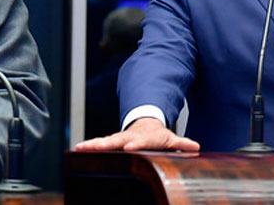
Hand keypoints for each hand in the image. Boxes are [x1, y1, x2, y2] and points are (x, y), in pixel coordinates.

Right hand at [74, 117, 200, 152]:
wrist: (145, 124)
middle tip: (96, 147)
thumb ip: (181, 143)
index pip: (140, 141)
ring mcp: (119, 138)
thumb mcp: (170, 138)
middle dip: (107, 144)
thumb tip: (195, 146)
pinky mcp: (111, 141)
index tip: (128, 147)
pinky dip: (89, 145)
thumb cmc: (157, 136)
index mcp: (145, 137)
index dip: (135, 144)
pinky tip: (78, 149)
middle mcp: (129, 136)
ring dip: (93, 144)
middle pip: (117, 140)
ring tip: (82, 147)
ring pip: (105, 140)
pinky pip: (99, 143)